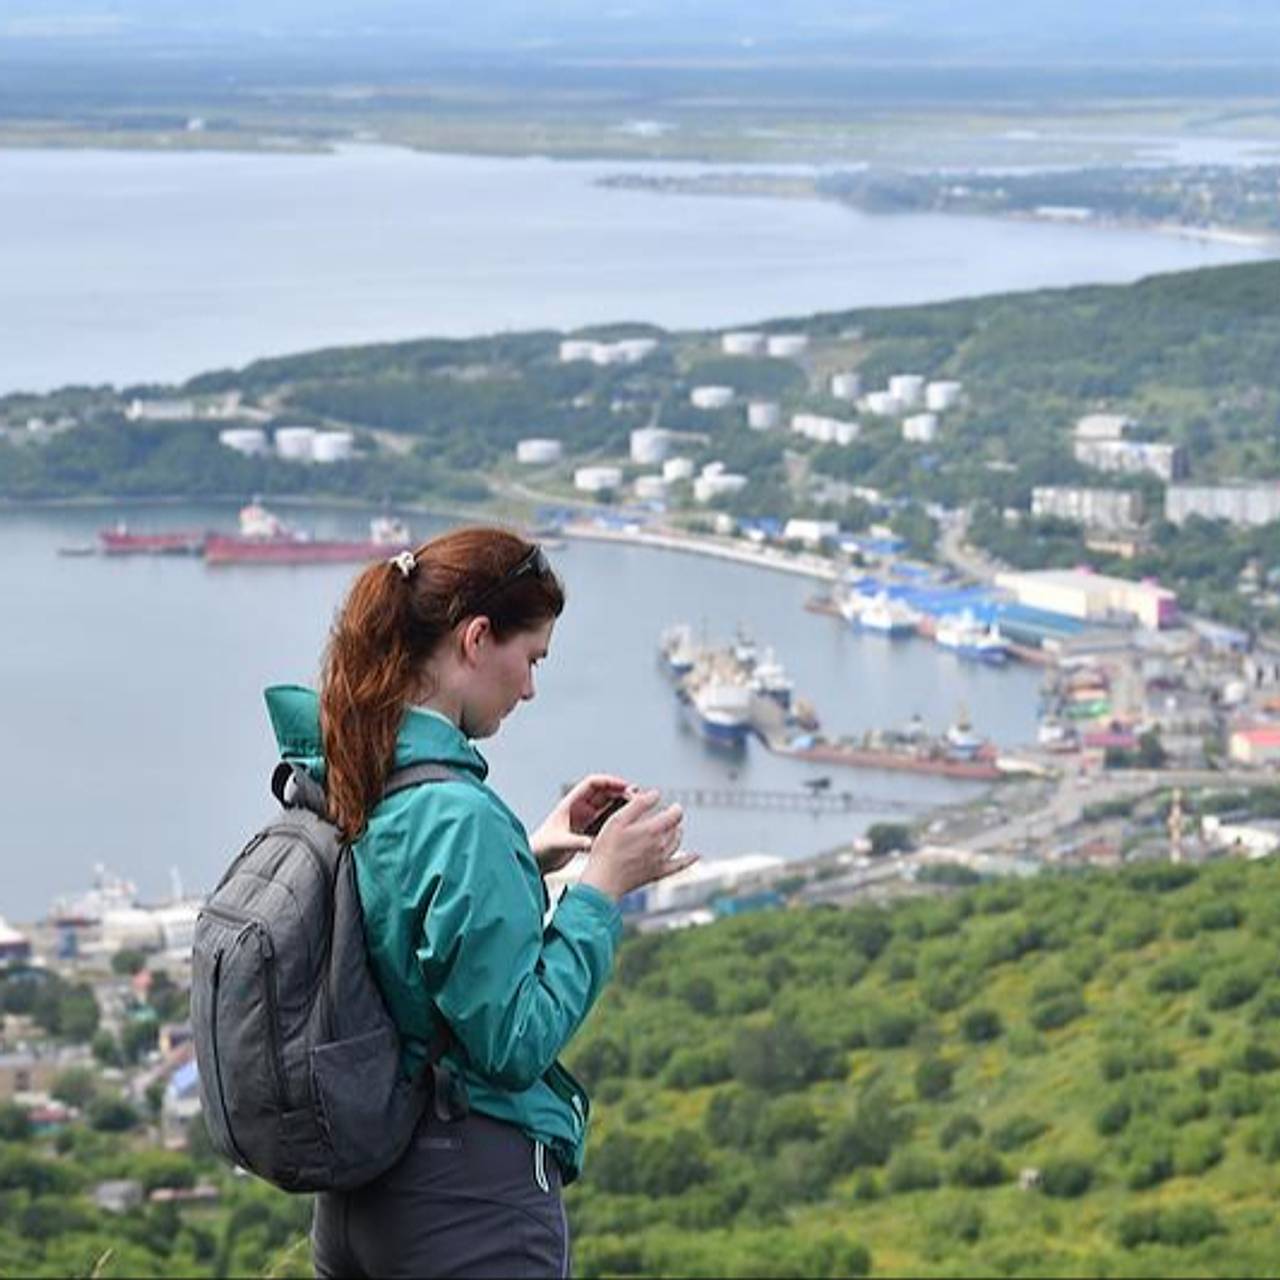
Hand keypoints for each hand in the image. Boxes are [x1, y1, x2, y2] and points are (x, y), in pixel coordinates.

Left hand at [530, 773, 630, 874]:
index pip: (593, 784)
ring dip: (622, 806)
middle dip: (621, 792)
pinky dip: (618, 821)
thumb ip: (576, 842)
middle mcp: (579, 809)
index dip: (610, 782)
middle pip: (604, 793)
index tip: (626, 786)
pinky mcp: (588, 833)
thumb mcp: (559, 844)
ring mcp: (585, 820)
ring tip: (639, 809)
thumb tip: (592, 844)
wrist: (535, 861)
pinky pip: (607, 822)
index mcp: (570, 804)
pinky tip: (631, 826)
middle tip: (638, 798)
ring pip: (608, 807)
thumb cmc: (541, 849)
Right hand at [578, 789, 697, 900]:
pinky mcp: (657, 873)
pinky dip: (689, 859)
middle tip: (666, 815)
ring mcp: (661, 860)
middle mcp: (661, 845)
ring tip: (674, 829)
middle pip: (676, 828)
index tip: (670, 805)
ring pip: (677, 843)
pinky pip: (679, 865)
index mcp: (653, 830)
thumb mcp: (617, 820)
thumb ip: (638, 804)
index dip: (674, 808)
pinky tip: (695, 856)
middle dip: (673, 820)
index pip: (675, 814)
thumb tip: (656, 794)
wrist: (604, 881)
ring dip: (677, 834)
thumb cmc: (607, 850)